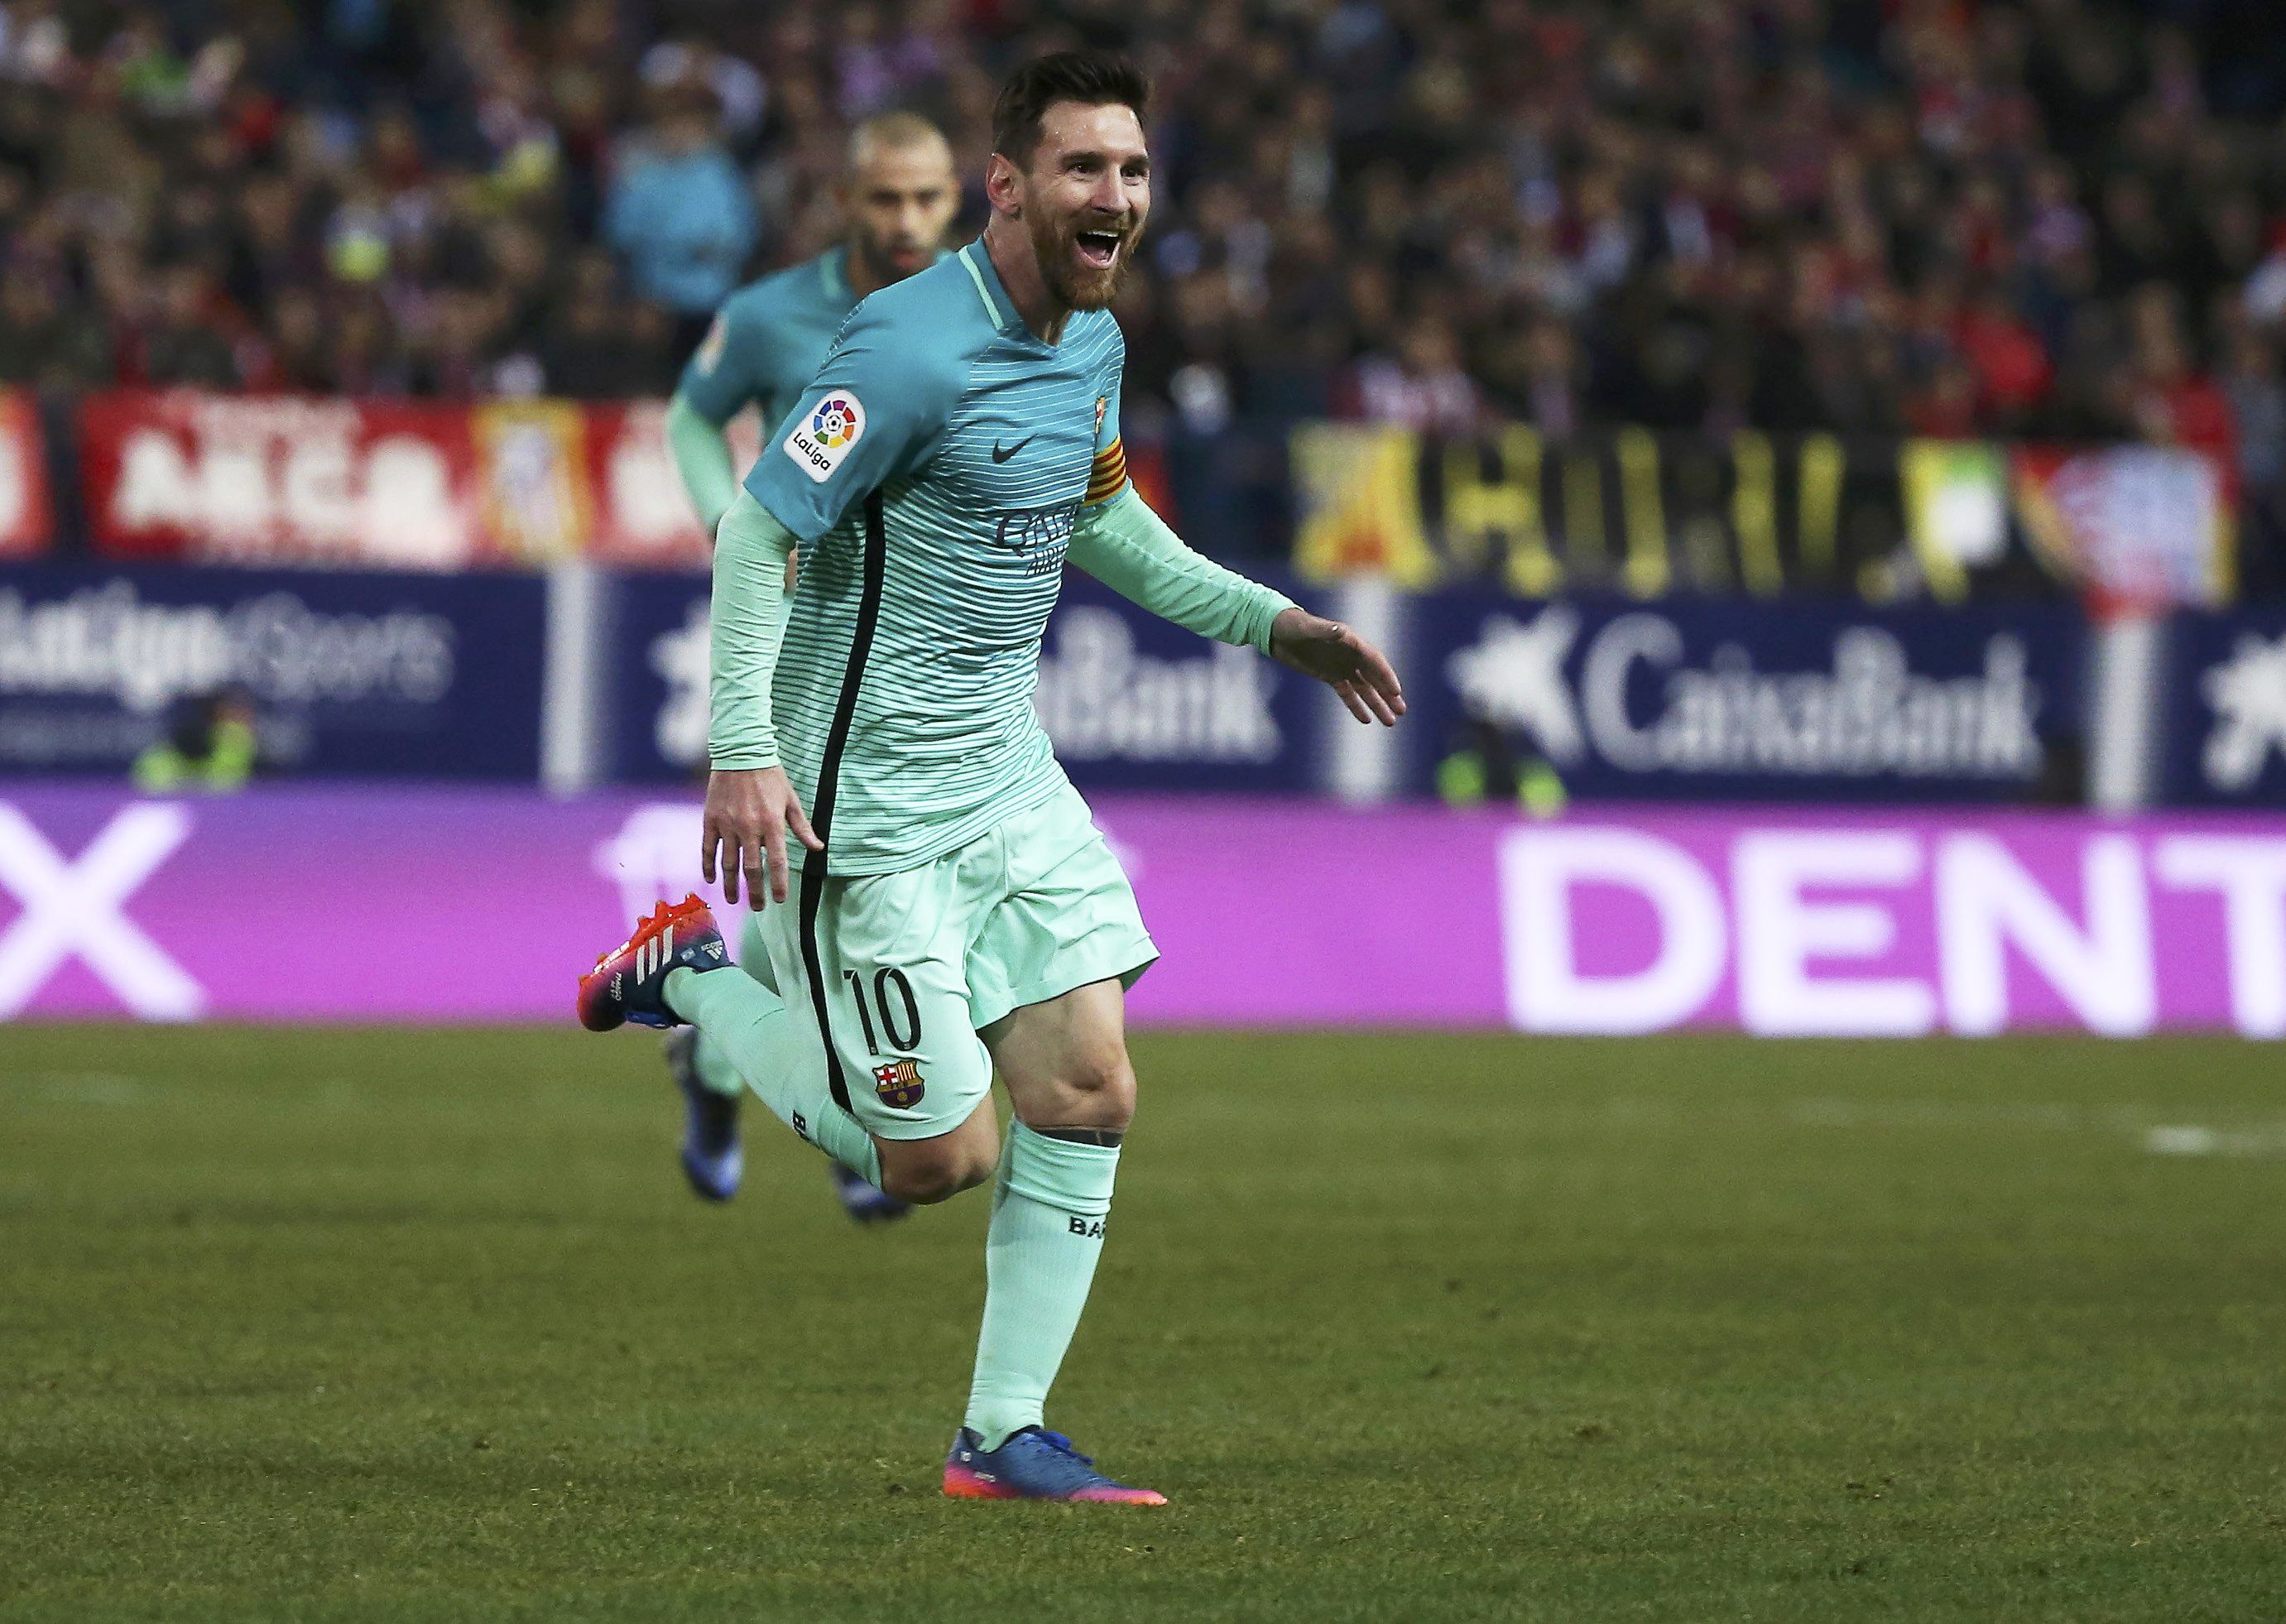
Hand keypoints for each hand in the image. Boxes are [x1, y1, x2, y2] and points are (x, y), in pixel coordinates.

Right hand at [701, 766, 822, 906]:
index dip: (779, 884)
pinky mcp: (710, 819)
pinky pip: (708, 848)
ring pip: (728, 863)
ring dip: (731, 884)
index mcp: (772, 824)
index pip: (778, 862)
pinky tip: (710, 879)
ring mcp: (727, 824)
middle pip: (752, 869)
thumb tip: (818, 848)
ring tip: (733, 900)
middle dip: (755, 892)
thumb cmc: (770, 776)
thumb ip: (802, 827)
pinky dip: (708, 865)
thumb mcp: (791, 800)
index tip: (780, 900)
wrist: (741, 753)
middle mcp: (749, 828)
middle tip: (757, 908)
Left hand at [1268, 607, 1405, 725]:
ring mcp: (1341, 666)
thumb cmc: (1293, 625)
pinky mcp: (1330, 676)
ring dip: (1377, 704)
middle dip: (1388, 694)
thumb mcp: (1308, 628)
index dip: (1386, 676)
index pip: (1374, 660)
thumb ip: (1325, 631)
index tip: (1396, 691)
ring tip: (1391, 721)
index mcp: (1350, 640)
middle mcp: (1350, 654)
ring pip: (1364, 689)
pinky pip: (1347, 694)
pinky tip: (1367, 720)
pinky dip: (1356, 706)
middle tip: (1402, 711)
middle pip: (1374, 677)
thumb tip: (1341, 632)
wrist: (1277, 631)